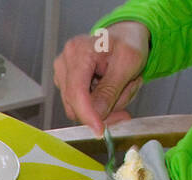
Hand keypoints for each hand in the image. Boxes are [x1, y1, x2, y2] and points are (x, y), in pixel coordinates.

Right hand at [53, 21, 149, 135]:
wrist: (125, 37)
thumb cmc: (128, 42)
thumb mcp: (128, 63)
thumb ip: (110, 90)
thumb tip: (97, 114)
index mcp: (78, 51)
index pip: (76, 92)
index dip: (87, 115)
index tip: (100, 130)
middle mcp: (64, 62)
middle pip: (76, 104)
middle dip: (104, 108)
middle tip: (126, 101)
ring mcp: (63, 74)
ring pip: (79, 108)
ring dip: (105, 105)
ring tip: (122, 86)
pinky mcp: (66, 84)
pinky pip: (81, 106)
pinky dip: (100, 103)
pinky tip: (111, 88)